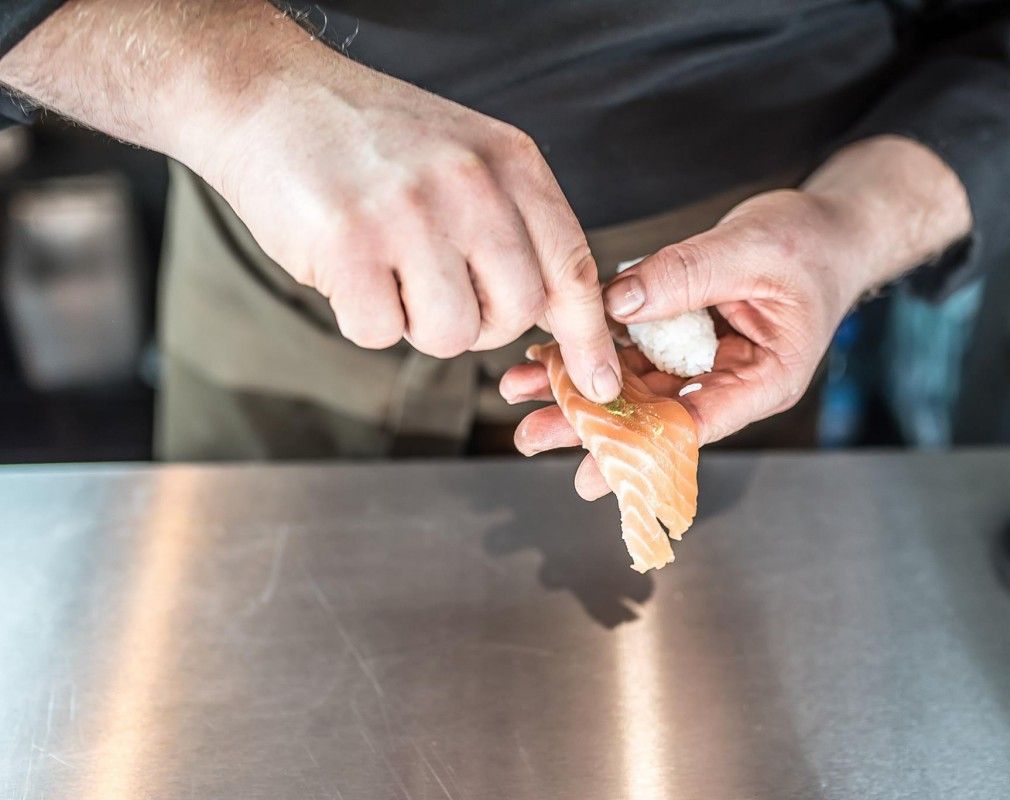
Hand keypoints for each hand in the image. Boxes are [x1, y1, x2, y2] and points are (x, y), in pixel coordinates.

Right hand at [191, 46, 621, 400]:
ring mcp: (409, 212)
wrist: (272, 95)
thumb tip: (561, 317)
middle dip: (480, 325)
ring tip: (388, 270)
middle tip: (439, 289)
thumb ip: (517, 226)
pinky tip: (348, 267)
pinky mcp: (347, 243)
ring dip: (416, 324)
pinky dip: (362, 318)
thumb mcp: (469, 157)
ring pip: (450, 334)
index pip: (572, 268)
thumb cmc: (374, 140)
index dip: (588, 337)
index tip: (598, 383)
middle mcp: (470, 184)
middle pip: (514, 314)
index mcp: (512, 163)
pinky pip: (379, 333)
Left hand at [500, 189, 859, 497]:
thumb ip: (687, 275)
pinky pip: (631, 347)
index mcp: (764, 379)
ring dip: (577, 386)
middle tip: (531, 435)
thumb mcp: (753, 250)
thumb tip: (616, 302)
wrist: (830, 227)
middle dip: (590, 424)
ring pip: (633, 384)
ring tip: (519, 391)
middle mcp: (729, 379)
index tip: (592, 470)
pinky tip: (545, 352)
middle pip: (653, 413)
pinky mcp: (681, 334)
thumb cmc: (812, 244)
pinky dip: (591, 347)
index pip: (698, 424)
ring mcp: (702, 359)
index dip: (641, 448)